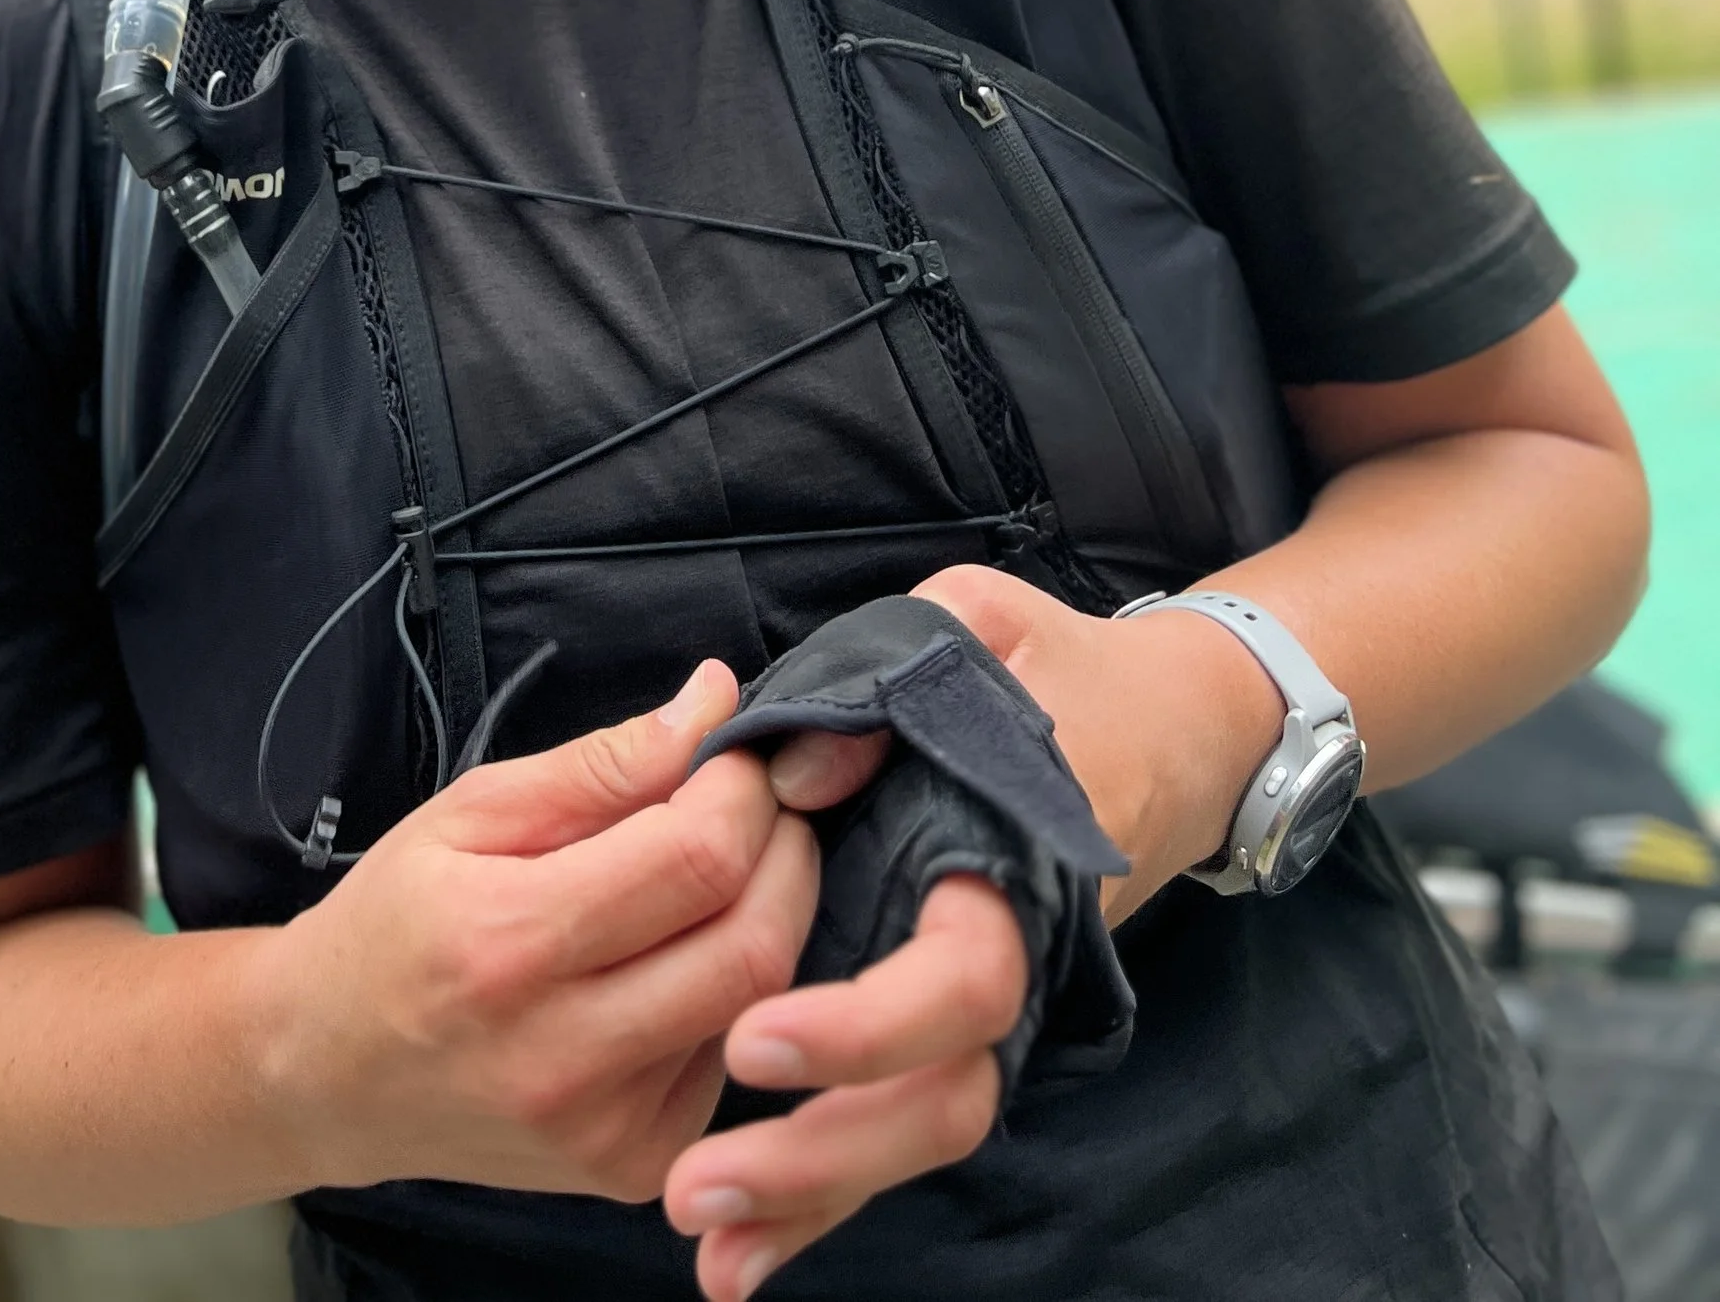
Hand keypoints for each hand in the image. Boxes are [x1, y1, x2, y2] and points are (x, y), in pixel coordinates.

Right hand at [251, 659, 820, 1203]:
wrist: (327, 1073)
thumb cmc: (394, 923)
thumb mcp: (470, 812)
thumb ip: (600, 764)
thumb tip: (712, 703)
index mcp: (512, 943)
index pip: (697, 859)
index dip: (743, 791)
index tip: (735, 753)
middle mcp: (565, 1055)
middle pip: (753, 945)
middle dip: (787, 853)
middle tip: (762, 804)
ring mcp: (604, 1129)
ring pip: (759, 1006)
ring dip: (769, 918)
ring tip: (726, 870)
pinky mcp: (629, 1167)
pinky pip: (729, 1061)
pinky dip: (733, 994)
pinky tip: (686, 958)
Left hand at [661, 567, 1283, 1296]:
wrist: (1168, 722)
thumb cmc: (1051, 662)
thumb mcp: (972, 626)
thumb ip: (885, 684)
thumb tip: (792, 761)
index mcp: (1016, 861)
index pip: (962, 980)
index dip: (864, 1025)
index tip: (753, 1037)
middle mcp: (1011, 956)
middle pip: (940, 1099)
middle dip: (818, 1157)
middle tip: (694, 1186)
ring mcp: (988, 1005)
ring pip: (920, 1132)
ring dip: (811, 1195)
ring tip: (702, 1239)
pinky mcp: (952, 1028)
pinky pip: (897, 1122)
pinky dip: (825, 1196)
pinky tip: (744, 1255)